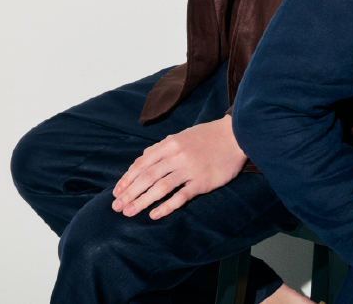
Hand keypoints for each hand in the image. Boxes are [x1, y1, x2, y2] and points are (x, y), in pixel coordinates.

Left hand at [110, 115, 246, 218]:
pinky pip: (181, 196)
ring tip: (129, 213)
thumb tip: (142, 160)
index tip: (116, 192)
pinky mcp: (202, 181)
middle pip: (147, 177)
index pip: (141, 164)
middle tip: (117, 207)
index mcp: (169, 144)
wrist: (236, 136)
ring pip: (160, 187)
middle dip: (129, 193)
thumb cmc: (207, 136)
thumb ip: (160, 149)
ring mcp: (189, 169)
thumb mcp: (180, 136)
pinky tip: (155, 215)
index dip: (127, 179)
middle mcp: (176, 156)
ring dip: (142, 201)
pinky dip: (166, 206)